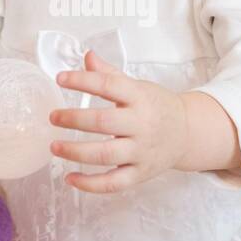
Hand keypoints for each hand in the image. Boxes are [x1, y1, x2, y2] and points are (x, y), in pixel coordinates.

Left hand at [47, 48, 188, 192]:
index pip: (109, 85)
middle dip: (74, 119)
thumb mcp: (137, 86)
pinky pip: (113, 183)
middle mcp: (141, 124)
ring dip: (76, 152)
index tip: (60, 78)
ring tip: (54, 147)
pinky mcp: (140, 173)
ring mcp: (141, 151)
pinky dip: (90, 184)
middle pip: (103, 122)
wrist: (187, 133)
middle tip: (53, 117)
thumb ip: (110, 73)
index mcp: (139, 98)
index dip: (83, 80)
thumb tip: (87, 56)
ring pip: (105, 155)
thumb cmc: (157, 107)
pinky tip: (70, 178)